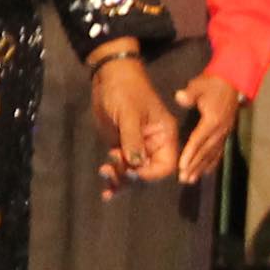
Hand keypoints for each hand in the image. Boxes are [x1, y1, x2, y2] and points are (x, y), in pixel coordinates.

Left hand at [88, 54, 183, 190]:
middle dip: (131, 176)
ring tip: (104, 172)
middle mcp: (154, 145)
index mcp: (165, 136)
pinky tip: (106, 192)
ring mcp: (137, 148)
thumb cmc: (125, 90)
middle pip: (148, 174)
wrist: (109, 77)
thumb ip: (133, 140)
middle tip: (111, 165)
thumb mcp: (130, 114)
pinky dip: (114, 180)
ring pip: (133, 174)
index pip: (166, 165)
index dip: (149, 173)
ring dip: (119, 179)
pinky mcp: (122, 147)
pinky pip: (121, 169)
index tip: (131, 170)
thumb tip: (135, 165)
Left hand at [170, 69, 245, 186]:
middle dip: (194, 165)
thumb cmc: (214, 83)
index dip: (190, 153)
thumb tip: (180, 97)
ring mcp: (225, 132)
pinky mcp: (226, 132)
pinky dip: (213, 162)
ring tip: (192, 179)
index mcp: (213, 120)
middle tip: (184, 178)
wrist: (233, 80)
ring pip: (213, 153)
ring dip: (202, 167)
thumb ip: (190, 93)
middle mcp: (220, 129)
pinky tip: (207, 171)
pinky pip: (219, 150)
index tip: (182, 166)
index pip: (199, 140)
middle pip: (206, 151)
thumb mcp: (200, 85)